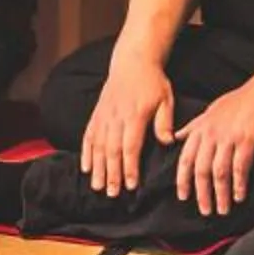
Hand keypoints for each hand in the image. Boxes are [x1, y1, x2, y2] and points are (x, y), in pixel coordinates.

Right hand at [80, 56, 176, 197]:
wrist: (132, 61)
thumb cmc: (152, 82)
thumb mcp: (165, 98)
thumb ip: (164, 121)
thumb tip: (167, 142)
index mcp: (135, 115)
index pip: (131, 146)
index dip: (130, 167)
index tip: (131, 185)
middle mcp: (116, 117)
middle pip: (111, 150)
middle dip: (112, 174)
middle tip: (112, 193)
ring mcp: (104, 116)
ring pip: (98, 146)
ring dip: (97, 168)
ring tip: (97, 186)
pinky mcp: (96, 114)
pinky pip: (88, 136)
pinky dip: (86, 152)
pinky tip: (86, 168)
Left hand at [173, 83, 253, 216]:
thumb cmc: (240, 101)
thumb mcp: (212, 110)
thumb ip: (194, 126)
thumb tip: (177, 136)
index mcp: (201, 128)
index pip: (186, 159)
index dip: (183, 180)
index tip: (184, 197)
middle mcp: (212, 134)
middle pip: (202, 170)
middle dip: (202, 194)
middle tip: (205, 211)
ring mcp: (230, 137)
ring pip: (220, 172)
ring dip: (221, 194)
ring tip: (223, 209)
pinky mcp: (248, 140)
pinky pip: (240, 167)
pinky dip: (239, 184)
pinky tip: (240, 196)